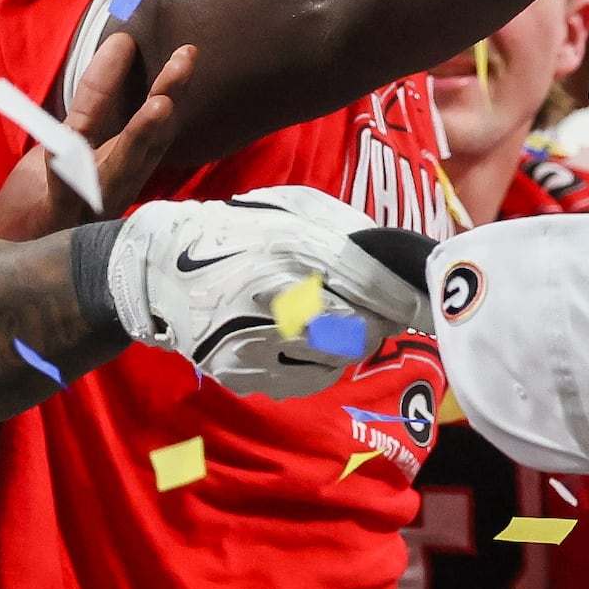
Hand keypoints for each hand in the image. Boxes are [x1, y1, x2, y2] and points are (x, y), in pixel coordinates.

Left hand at [0, 33, 193, 241]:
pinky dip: (66, 168)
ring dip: (140, 137)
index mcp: (121, 164)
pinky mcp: (55, 219)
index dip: (170, 86)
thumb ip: (92, 106)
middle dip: (170, 97)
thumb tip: (118, 48)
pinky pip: (64, 192)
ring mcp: (88, 205)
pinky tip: (64, 144)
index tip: (185, 48)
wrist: (14, 253)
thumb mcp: (69, 142)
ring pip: (119, 169)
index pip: (152, 122)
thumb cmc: (46, 199)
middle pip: (149, 141)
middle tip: (187, 59)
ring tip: (160, 105)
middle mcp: (115, 185)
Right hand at [104, 184, 426, 396]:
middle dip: (376, 322)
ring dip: (344, 343)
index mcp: (293, 248)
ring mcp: (259, 340)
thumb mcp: (292, 209)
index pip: (372, 285)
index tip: (428, 307)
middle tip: (372, 311)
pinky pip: (304, 379)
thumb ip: (347, 231)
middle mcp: (277, 297)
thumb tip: (399, 262)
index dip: (408, 301)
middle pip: (361, 329)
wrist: (159, 270)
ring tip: (320, 318)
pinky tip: (293, 340)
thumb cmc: (239, 231)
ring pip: (336, 359)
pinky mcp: (243, 372)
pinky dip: (312, 363)